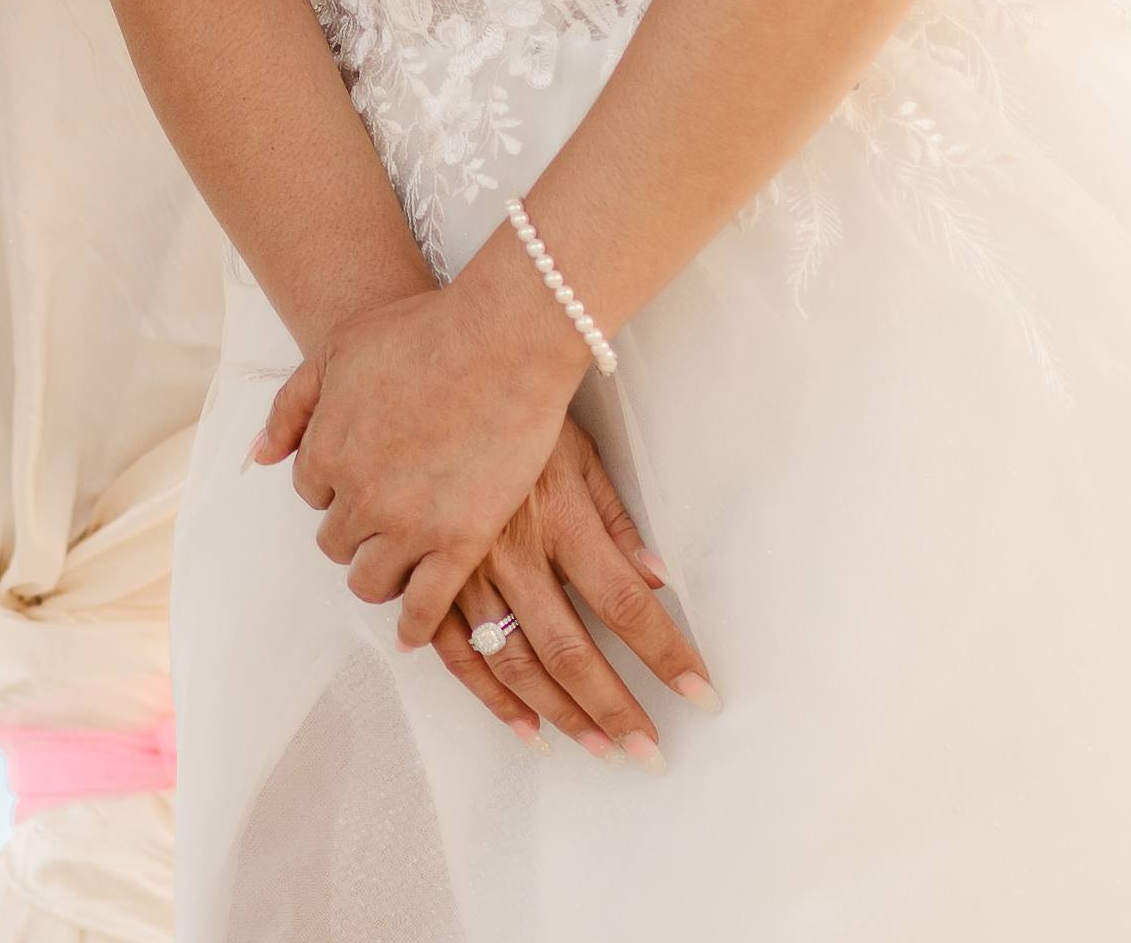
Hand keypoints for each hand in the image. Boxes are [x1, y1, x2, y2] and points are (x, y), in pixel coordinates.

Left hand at [251, 253, 591, 652]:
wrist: (502, 340)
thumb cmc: (425, 331)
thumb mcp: (339, 349)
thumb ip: (292, 405)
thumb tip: (260, 456)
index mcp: (325, 450)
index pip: (312, 492)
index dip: (337, 484)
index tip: (362, 478)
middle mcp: (357, 496)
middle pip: (337, 541)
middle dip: (355, 530)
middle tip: (384, 518)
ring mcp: (408, 525)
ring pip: (371, 580)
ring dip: (377, 576)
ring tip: (396, 569)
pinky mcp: (459, 543)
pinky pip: (424, 607)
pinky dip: (414, 626)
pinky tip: (413, 633)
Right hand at [420, 420, 716, 759]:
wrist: (436, 378)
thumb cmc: (517, 411)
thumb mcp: (578, 452)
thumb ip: (615, 520)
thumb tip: (656, 581)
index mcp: (559, 518)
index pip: (624, 602)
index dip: (664, 653)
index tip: (699, 693)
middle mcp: (512, 552)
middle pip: (570, 648)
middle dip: (614, 708)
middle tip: (649, 753)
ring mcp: (465, 570)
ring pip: (515, 661)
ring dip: (561, 713)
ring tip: (600, 749)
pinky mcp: (431, 578)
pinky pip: (458, 652)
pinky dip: (491, 697)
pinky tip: (526, 728)